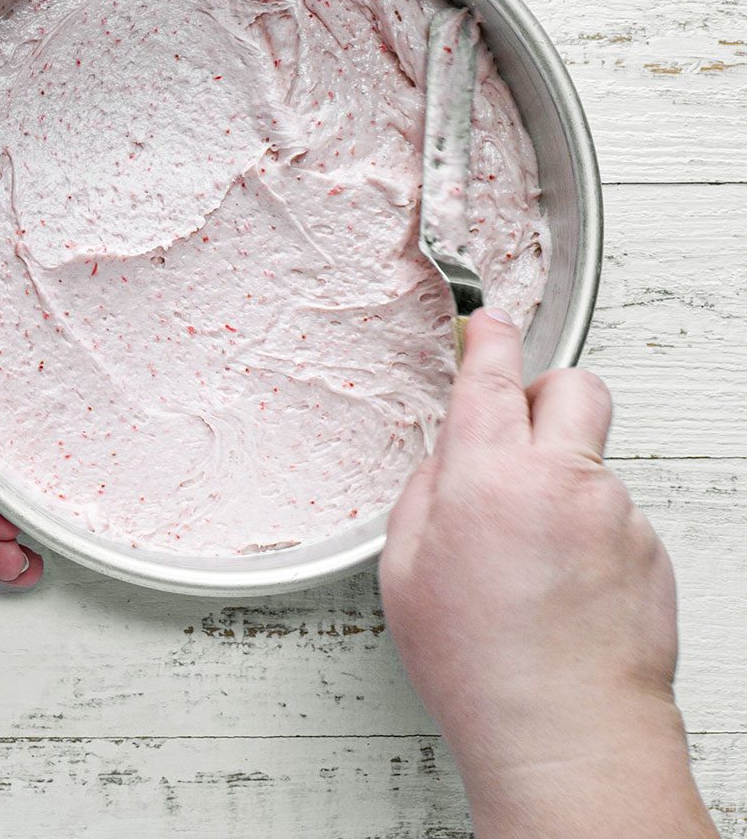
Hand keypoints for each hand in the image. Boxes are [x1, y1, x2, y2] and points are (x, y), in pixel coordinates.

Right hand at [380, 309, 714, 836]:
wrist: (567, 731)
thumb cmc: (481, 664)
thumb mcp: (405, 572)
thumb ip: (424, 498)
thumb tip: (447, 466)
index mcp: (489, 475)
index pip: (492, 375)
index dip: (488, 337)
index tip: (485, 324)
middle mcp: (562, 481)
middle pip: (574, 388)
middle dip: (546, 392)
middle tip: (518, 427)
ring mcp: (616, 515)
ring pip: (592, 462)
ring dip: (563, 484)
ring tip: (528, 557)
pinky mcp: (650, 553)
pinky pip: (614, 518)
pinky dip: (587, 536)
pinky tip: (559, 587)